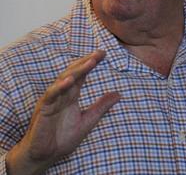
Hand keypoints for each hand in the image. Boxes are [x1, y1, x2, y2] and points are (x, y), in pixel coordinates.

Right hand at [6, 50, 119, 174]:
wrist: (46, 155)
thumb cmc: (63, 138)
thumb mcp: (88, 120)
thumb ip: (101, 107)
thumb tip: (119, 94)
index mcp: (71, 96)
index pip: (82, 75)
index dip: (91, 64)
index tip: (104, 53)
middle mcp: (61, 95)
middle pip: (73, 73)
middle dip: (86, 62)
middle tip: (100, 53)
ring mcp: (51, 101)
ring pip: (63, 80)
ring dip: (76, 71)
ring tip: (90, 62)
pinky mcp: (43, 109)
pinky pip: (51, 95)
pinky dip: (59, 87)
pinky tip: (69, 81)